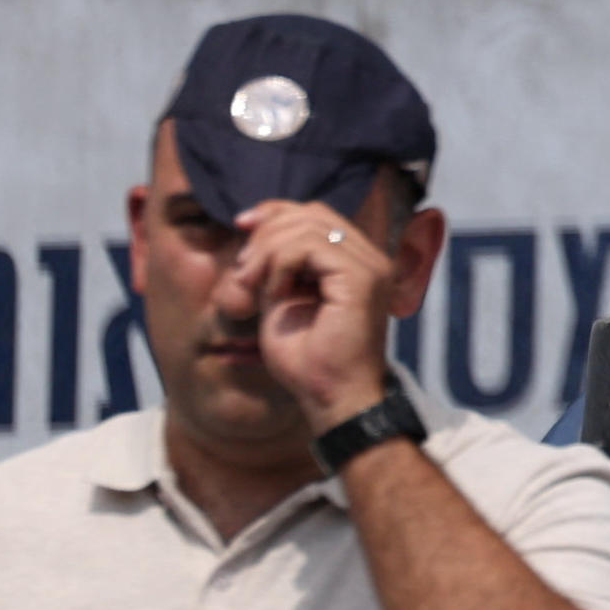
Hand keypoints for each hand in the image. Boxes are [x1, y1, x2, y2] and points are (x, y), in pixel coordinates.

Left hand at [224, 197, 403, 428]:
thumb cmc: (308, 361)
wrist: (332, 398)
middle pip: (311, 213)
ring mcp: (369, 265)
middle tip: (242, 272)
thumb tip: (254, 231)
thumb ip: (277, 266)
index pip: (317, 214)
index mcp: (354, 261)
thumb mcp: (282, 300)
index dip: (276, 211)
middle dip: (265, 233)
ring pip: (308, 226)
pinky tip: (273, 292)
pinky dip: (280, 264)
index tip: (241, 224)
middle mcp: (369, 257)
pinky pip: (310, 247)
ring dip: (267, 251)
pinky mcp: (361, 278)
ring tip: (252, 285)